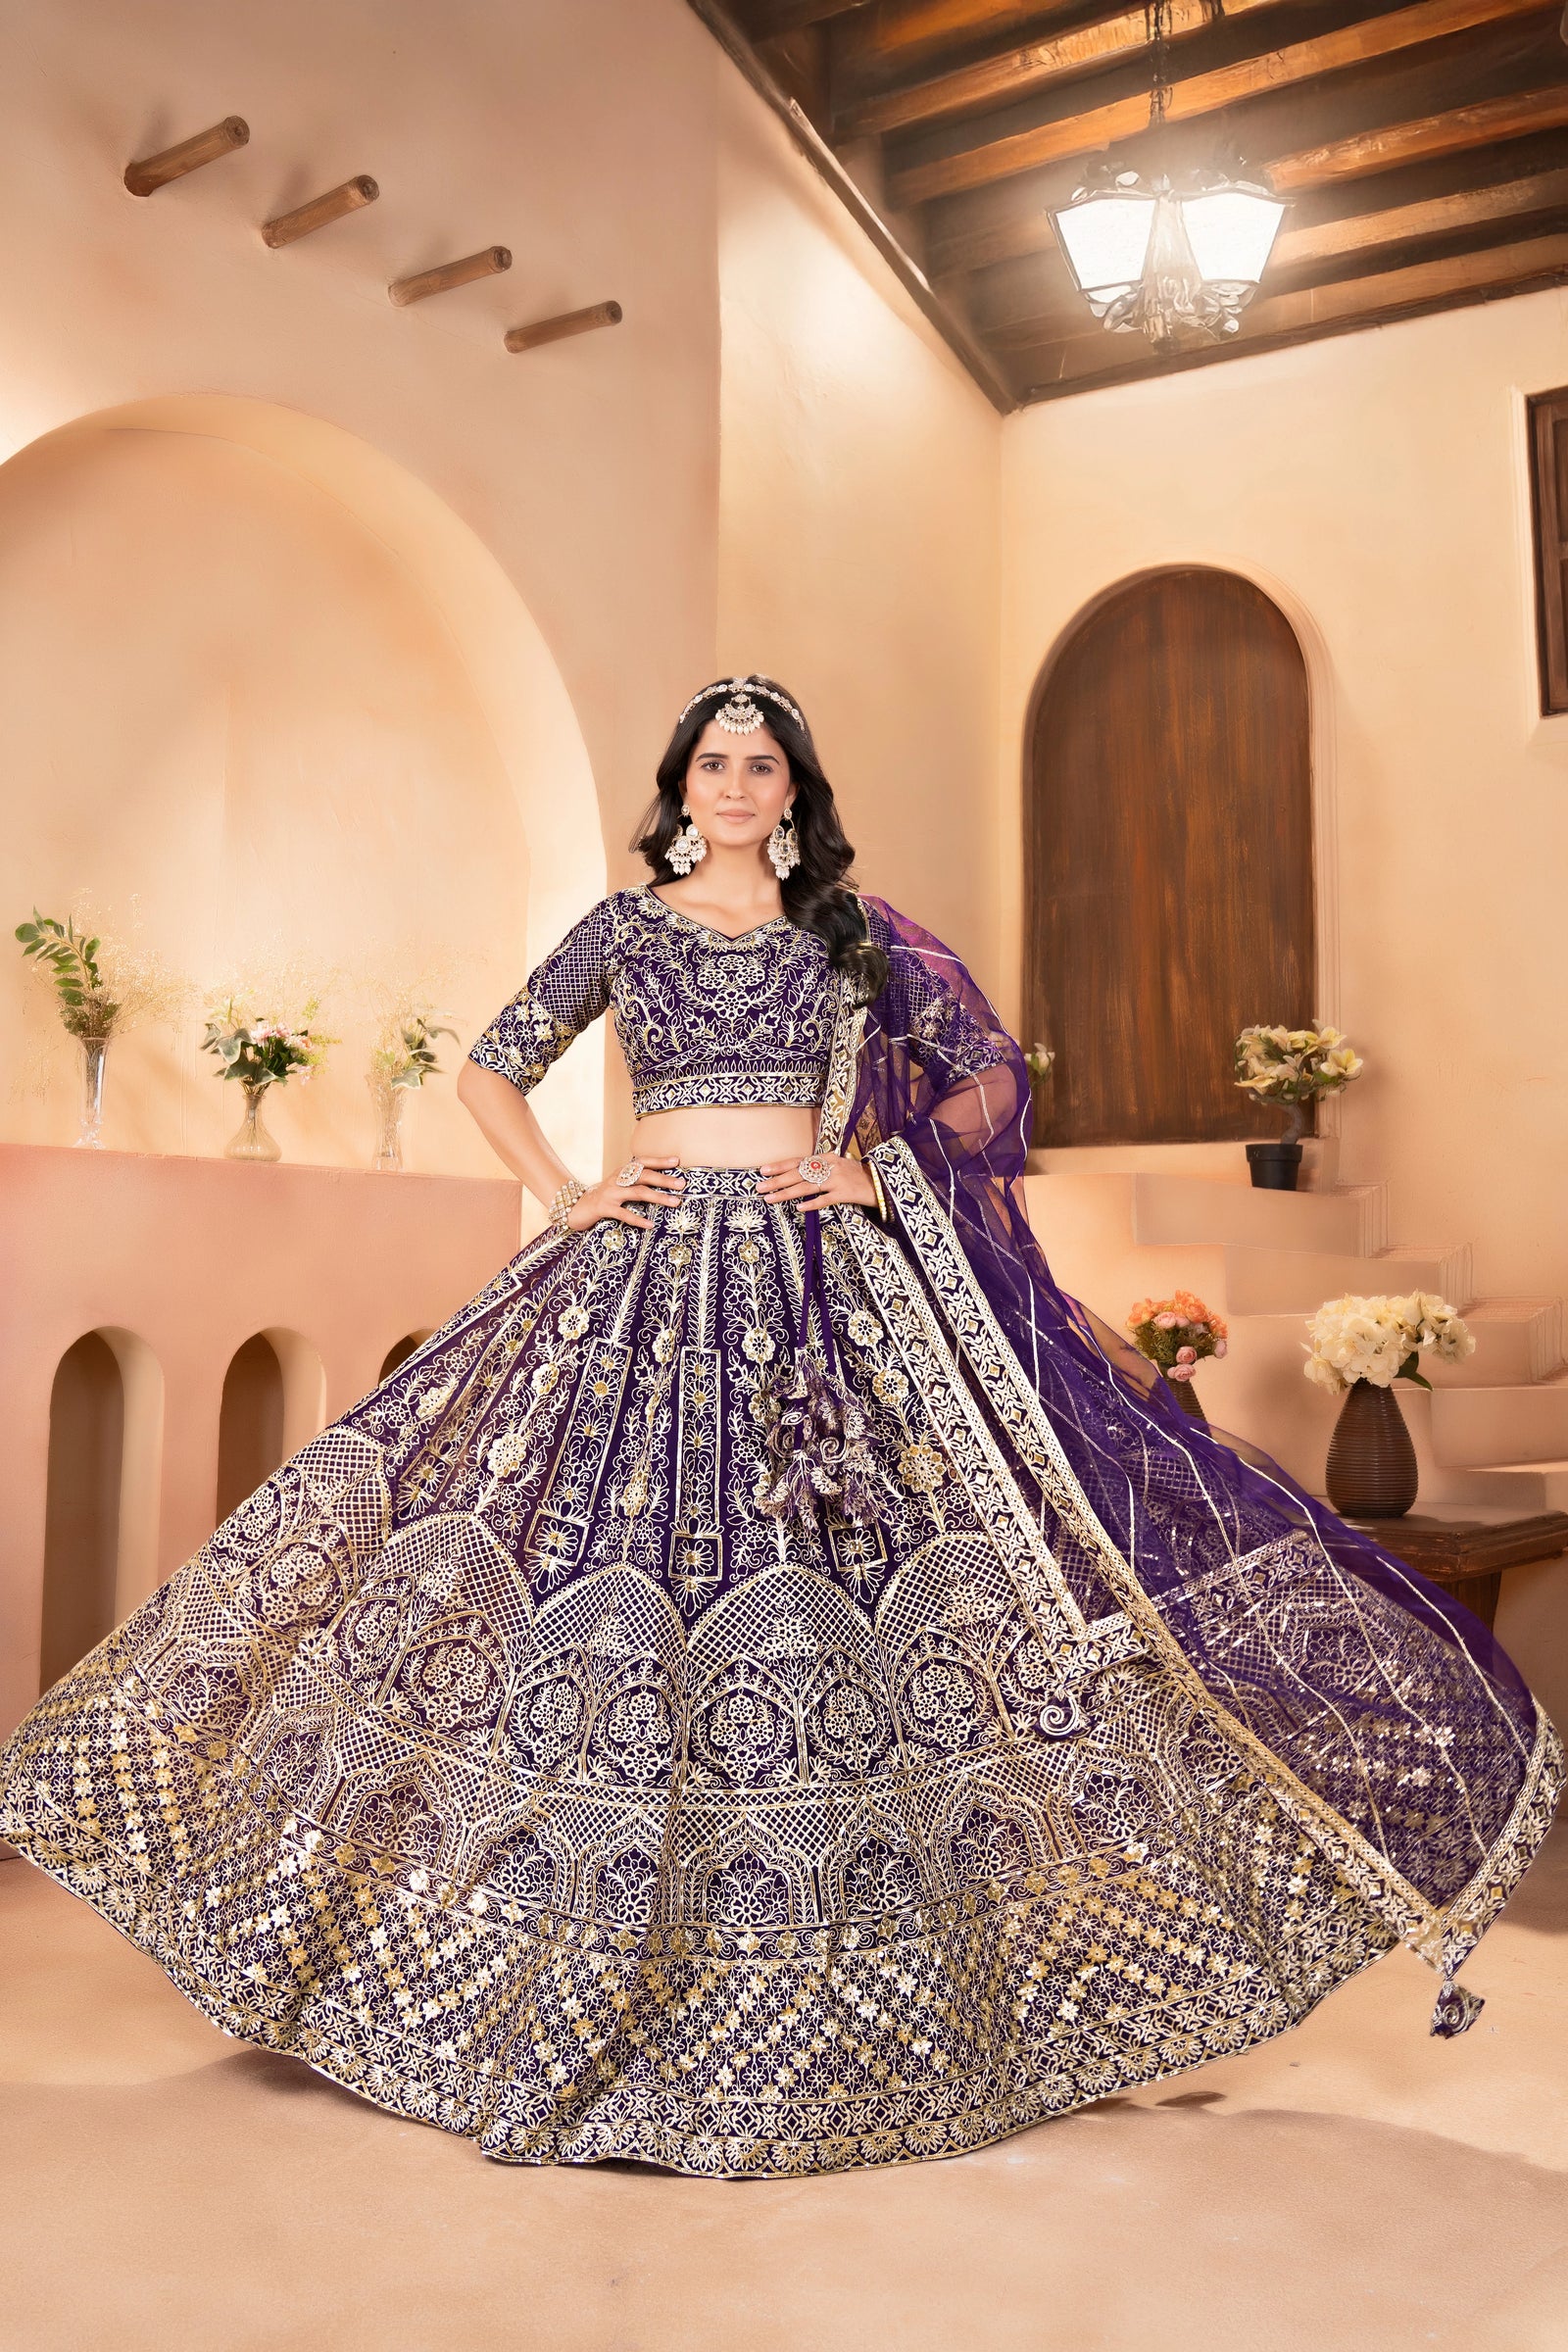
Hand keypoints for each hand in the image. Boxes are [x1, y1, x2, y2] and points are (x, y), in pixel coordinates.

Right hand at [567, 1156, 685, 1232]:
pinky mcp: (604, 1208)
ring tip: (675, 1202)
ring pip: (638, 1193)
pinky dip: (638, 1219)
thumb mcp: (619, 1185)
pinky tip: (650, 1224)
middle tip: (682, 1183)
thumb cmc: (604, 1197)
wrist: (576, 1207)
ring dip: (658, 1197)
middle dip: (664, 1179)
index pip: (642, 1162)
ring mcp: (610, 1193)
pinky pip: (624, 1214)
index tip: (677, 1160)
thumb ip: (635, 1182)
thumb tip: (663, 1184)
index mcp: (622, 1172)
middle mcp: (617, 1179)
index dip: (659, 1160)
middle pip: (643, 1176)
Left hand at [756, 1152, 877, 1211]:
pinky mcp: (845, 1193)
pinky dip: (812, 1204)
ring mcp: (837, 1180)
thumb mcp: (836, 1166)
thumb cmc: (855, 1175)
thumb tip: (794, 1174)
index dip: (780, 1166)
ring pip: (807, 1186)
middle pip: (798, 1174)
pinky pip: (825, 1199)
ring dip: (786, 1193)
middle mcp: (829, 1166)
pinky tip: (799, 1208)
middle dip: (777, 1181)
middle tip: (759, 1187)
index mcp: (825, 1158)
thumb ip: (817, 1168)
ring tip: (770, 1198)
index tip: (763, 1170)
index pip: (798, 1161)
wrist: (880, 1182)